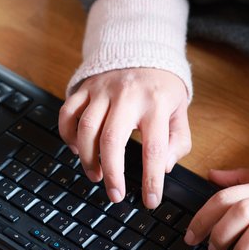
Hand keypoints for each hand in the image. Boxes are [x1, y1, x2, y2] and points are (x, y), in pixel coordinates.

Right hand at [58, 68, 190, 208]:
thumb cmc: (161, 88)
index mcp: (157, 103)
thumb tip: (164, 167)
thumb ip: (178, 142)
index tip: (150, 200)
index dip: (151, 179)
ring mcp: (103, 89)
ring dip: (87, 158)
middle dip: (112, 173)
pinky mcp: (86, 86)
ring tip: (96, 175)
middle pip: (112, 139)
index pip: (154, 148)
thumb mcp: (180, 112)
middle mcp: (128, 95)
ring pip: (86, 128)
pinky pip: (68, 112)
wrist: (142, 48)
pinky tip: (77, 149)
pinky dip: (67, 135)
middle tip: (116, 195)